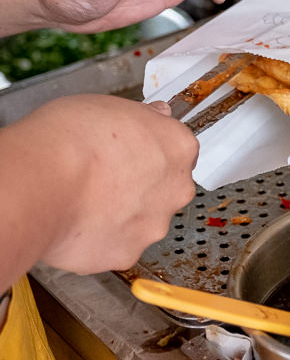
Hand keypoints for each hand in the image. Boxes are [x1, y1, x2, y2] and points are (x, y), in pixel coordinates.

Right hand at [3, 95, 198, 275]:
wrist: (40, 184)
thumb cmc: (69, 141)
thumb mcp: (110, 105)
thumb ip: (143, 117)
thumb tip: (155, 116)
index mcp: (178, 147)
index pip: (179, 150)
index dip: (151, 150)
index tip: (134, 151)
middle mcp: (176, 189)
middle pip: (165, 188)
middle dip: (140, 185)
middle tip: (104, 177)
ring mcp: (153, 225)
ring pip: (142, 220)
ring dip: (121, 214)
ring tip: (84, 200)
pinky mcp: (127, 254)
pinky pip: (116, 246)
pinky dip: (99, 239)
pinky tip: (76, 223)